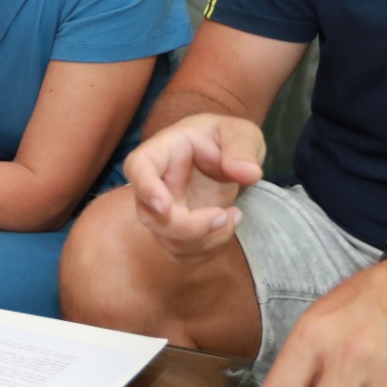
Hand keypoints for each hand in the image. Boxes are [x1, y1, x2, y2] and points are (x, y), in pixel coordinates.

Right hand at [124, 113, 265, 258]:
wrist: (230, 158)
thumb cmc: (228, 139)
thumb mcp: (241, 133)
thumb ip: (242, 148)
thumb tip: (248, 174)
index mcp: (165, 150)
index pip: (138, 166)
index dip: (144, 187)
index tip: (163, 206)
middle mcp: (157, 182)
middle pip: (149, 214)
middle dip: (189, 227)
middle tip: (226, 216)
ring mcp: (162, 209)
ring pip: (168, 239)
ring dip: (206, 239)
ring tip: (234, 216)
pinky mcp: (173, 231)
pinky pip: (182, 252)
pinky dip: (209, 247)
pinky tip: (226, 225)